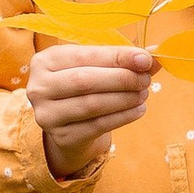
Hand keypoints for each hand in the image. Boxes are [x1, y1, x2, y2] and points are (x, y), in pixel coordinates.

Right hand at [26, 41, 155, 178]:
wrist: (69, 125)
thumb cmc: (84, 87)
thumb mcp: (96, 67)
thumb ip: (121, 60)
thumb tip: (154, 56)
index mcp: (45, 61)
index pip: (86, 55)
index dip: (118, 57)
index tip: (146, 59)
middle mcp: (39, 87)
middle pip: (85, 81)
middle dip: (122, 79)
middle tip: (145, 79)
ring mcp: (47, 114)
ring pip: (92, 104)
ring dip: (124, 98)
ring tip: (144, 93)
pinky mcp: (62, 136)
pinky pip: (97, 126)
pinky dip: (123, 117)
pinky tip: (139, 110)